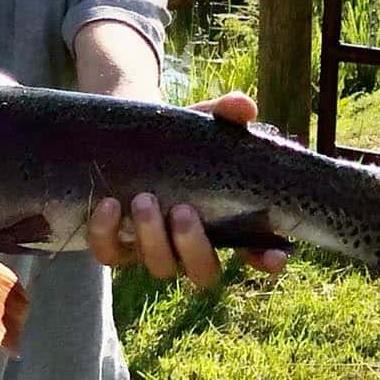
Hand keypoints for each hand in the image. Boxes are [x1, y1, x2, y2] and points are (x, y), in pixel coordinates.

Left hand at [86, 91, 288, 288]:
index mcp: (224, 224)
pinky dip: (106, 232)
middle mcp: (190, 246)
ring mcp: (152, 251)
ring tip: (144, 199)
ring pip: (159, 267)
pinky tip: (110, 204)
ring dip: (152, 237)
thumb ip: (224, 115)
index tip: (272, 258)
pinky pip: (110, 254)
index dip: (267, 261)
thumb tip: (243, 106)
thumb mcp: (199, 124)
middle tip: (182, 211)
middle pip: (203, 273)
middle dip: (193, 247)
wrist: (126, 140)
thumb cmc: (177, 141)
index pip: (257, 254)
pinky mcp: (114, 247)